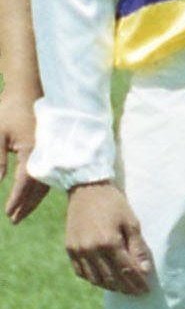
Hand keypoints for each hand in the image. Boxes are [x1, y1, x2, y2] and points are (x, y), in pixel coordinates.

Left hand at [1, 89, 46, 222]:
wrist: (30, 89)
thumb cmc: (10, 110)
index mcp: (33, 150)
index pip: (24, 182)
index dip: (16, 199)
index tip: (8, 213)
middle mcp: (46, 153)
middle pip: (38, 187)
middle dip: (25, 205)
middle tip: (13, 219)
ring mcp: (51, 150)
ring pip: (46, 181)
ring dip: (34, 199)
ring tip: (21, 212)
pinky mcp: (52, 148)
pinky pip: (49, 173)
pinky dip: (40, 187)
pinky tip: (34, 194)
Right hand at [63, 182, 153, 294]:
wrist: (87, 190)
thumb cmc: (114, 204)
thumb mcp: (132, 222)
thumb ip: (138, 247)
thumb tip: (144, 270)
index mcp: (109, 242)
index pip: (126, 270)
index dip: (137, 282)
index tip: (146, 290)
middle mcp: (91, 250)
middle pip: (111, 278)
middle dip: (125, 287)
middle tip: (136, 292)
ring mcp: (78, 251)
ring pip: (95, 278)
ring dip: (110, 286)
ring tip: (122, 288)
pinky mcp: (69, 249)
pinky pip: (81, 272)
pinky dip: (93, 279)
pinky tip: (103, 280)